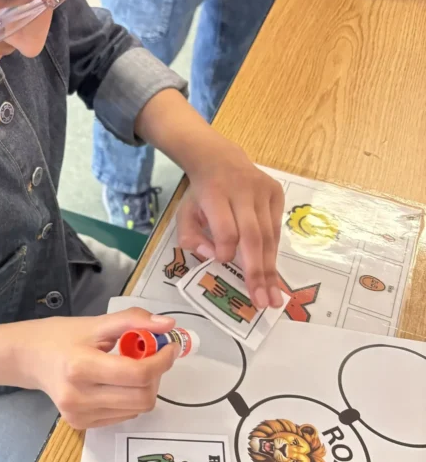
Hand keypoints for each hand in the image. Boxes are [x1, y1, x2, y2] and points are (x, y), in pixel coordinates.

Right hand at [13, 308, 178, 429]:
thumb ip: (133, 321)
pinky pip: (123, 415)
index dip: (162, 360)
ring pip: (137, 409)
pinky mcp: (80, 425)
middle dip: (156, 375)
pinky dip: (129, 398)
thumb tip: (169, 326)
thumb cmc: (60, 337)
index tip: (168, 346)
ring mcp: (79, 415)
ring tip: (130, 369)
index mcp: (81, 367)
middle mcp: (79, 397)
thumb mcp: (95, 323)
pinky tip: (115, 383)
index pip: (138, 374)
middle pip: (142, 397)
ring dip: (144, 387)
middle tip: (150, 357)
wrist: (28, 358)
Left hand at [177, 140, 283, 308]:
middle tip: (263, 302)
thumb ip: (190, 237)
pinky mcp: (276, 193)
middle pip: (253, 237)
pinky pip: (277, 229)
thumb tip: (213, 257)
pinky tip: (274, 276)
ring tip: (274, 297)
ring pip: (269, 235)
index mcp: (214, 194)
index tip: (223, 263)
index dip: (227, 251)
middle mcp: (243, 192)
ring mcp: (263, 191)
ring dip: (271, 269)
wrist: (219, 158)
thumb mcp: (184, 212)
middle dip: (258, 272)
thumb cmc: (201, 194)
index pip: (227, 230)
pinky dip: (274, 253)